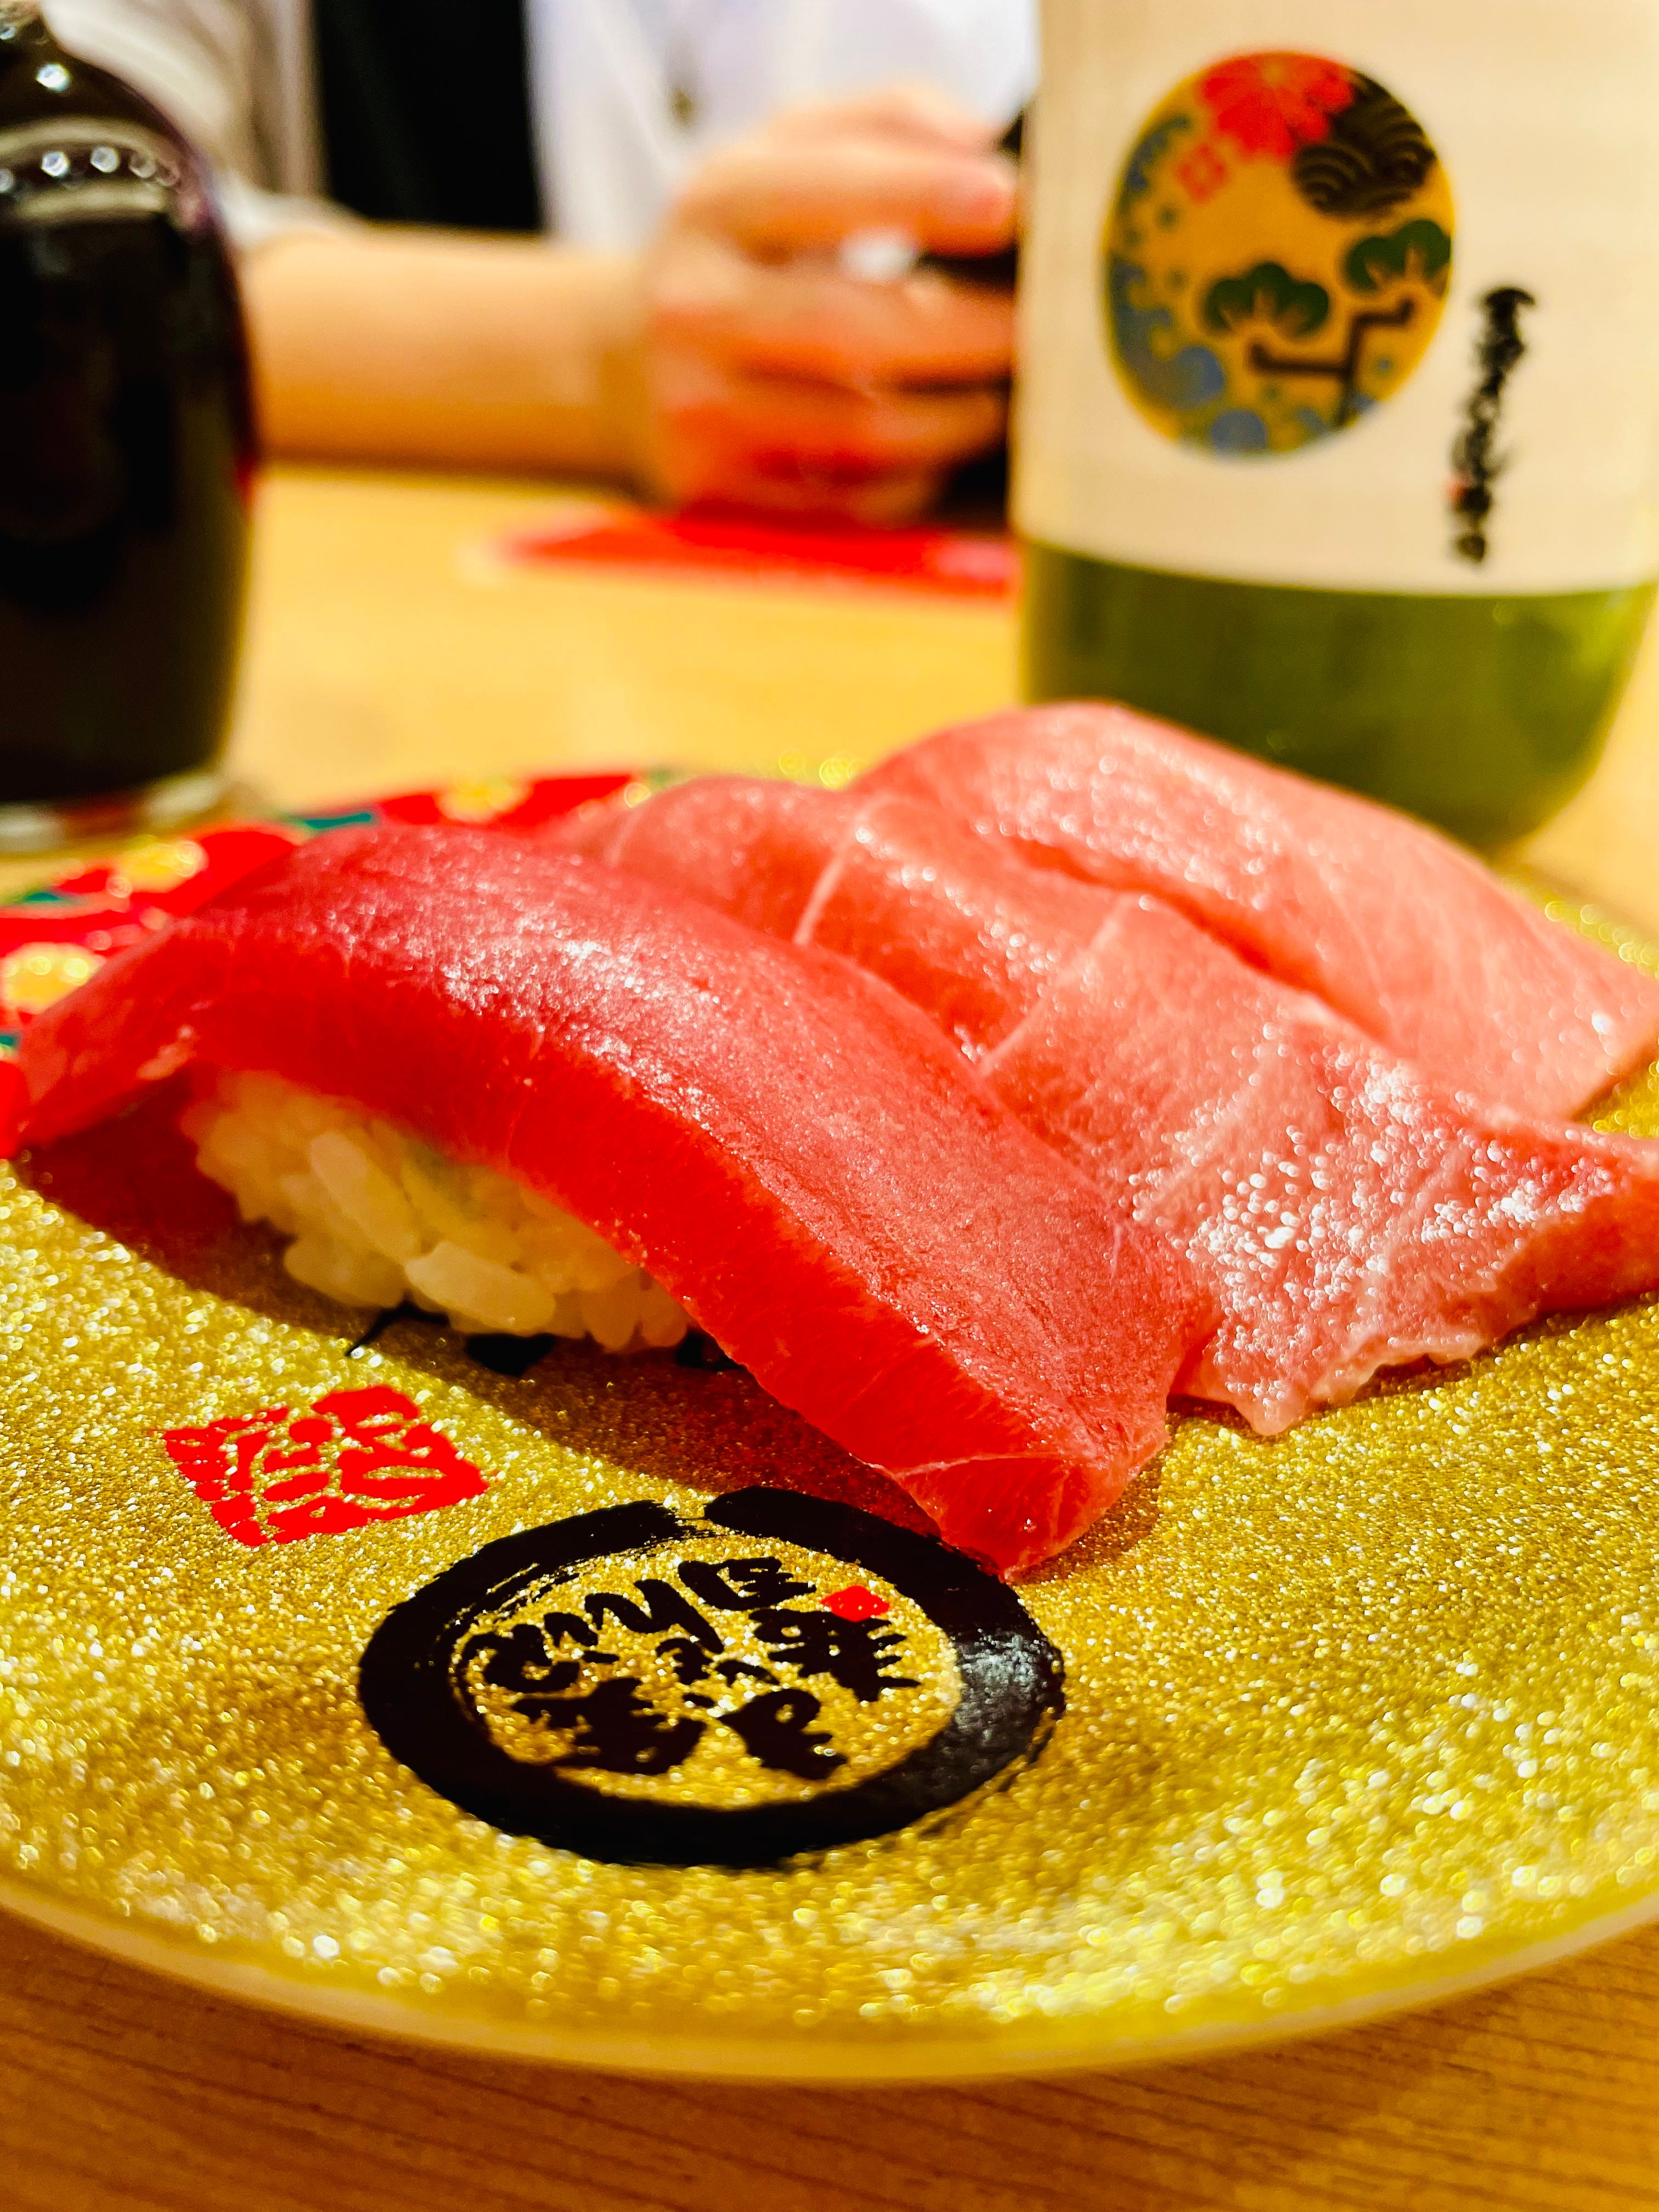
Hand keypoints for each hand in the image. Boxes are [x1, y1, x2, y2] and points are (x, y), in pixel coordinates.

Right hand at [633, 87, 1017, 523]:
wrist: (626, 366)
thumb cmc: (743, 250)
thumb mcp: (786, 154)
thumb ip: (887, 123)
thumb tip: (983, 148)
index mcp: (715, 206)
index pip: (821, 193)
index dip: (920, 196)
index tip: (1008, 202)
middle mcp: (695, 310)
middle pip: (848, 328)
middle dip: (964, 331)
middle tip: (1043, 330)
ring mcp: (702, 412)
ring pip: (857, 434)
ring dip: (954, 422)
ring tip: (1006, 400)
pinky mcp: (725, 494)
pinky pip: (847, 500)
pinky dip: (914, 478)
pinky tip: (943, 450)